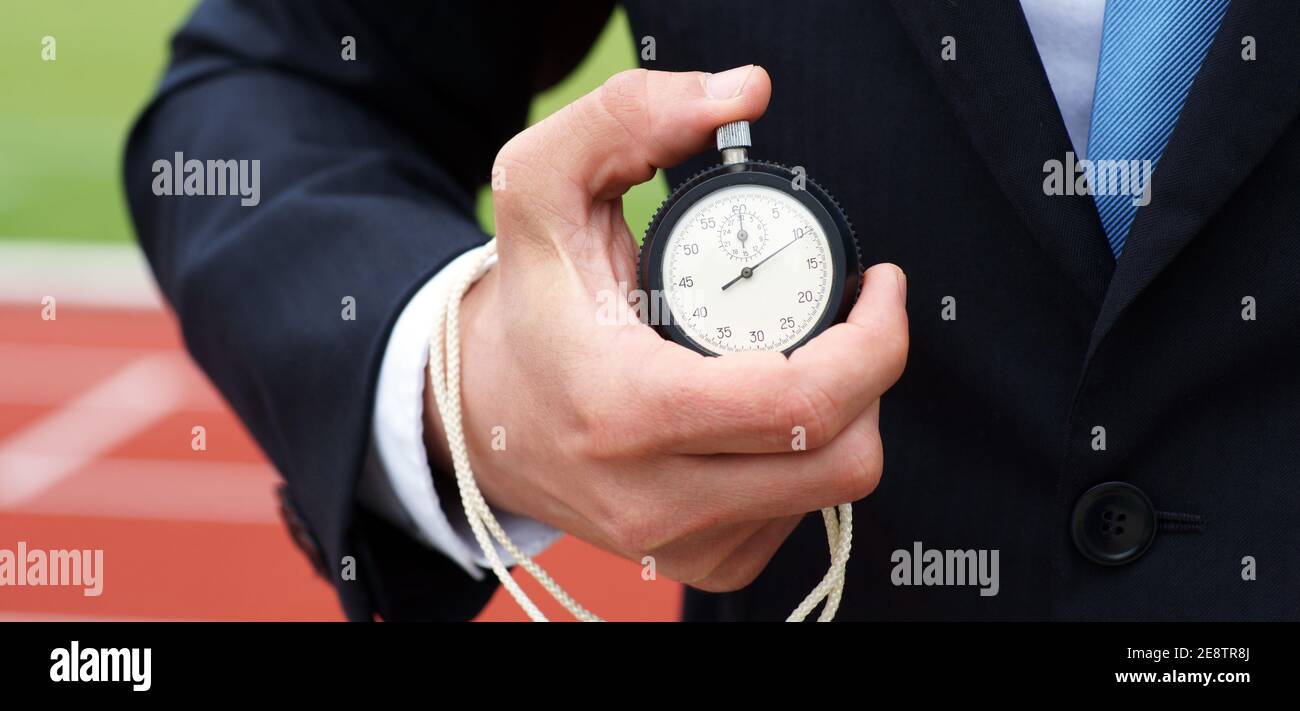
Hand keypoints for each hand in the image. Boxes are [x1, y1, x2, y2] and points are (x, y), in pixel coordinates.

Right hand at [424, 66, 908, 591]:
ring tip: (805, 360)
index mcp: (624, 410)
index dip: (876, 342)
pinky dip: (806, 460)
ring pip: (832, 490)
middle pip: (840, 456)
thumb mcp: (545, 189)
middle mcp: (653, 496)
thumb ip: (629, 118)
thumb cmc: (527, 304)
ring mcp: (678, 542)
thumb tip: (741, 91)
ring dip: (843, 416)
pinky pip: (801, 517)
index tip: (879, 287)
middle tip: (853, 319)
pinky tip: (766, 417)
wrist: (480, 413)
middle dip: (872, 376)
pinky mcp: (698, 564)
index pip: (803, 402)